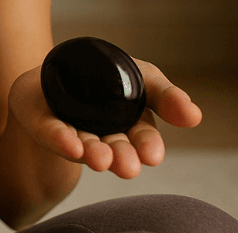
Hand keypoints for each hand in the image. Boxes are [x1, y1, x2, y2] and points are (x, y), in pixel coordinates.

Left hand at [7, 58, 201, 178]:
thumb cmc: (109, 77)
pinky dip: (61, 139)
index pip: (142, 139)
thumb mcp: (144, 77)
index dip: (147, 147)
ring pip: (84, 145)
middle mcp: (101, 134)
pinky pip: (51, 132)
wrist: (59, 69)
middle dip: (122, 157)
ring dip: (94, 153)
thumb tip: (195, 116)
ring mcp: (72, 130)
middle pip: (115, 148)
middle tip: (127, 167)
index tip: (152, 156)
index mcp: (129, 125)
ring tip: (101, 160)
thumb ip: (167, 95)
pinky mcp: (43, 123)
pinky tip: (71, 146)